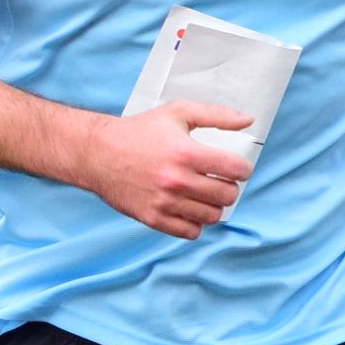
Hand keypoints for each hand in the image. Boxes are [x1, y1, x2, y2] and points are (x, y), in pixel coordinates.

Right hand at [74, 102, 254, 238]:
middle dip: (229, 188)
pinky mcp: (152, 218)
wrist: (97, 154)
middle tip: (219, 182)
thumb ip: (216, 115)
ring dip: (213, 206)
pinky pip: (190, 232)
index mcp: (186, 153)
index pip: (235, 170)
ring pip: (211, 216)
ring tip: (203, 195)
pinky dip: (195, 223)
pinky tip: (188, 208)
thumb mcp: (177, 113)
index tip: (235, 168)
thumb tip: (247, 121)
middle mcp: (177, 180)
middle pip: (227, 196)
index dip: (242, 169)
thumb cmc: (137, 132)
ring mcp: (164, 202)